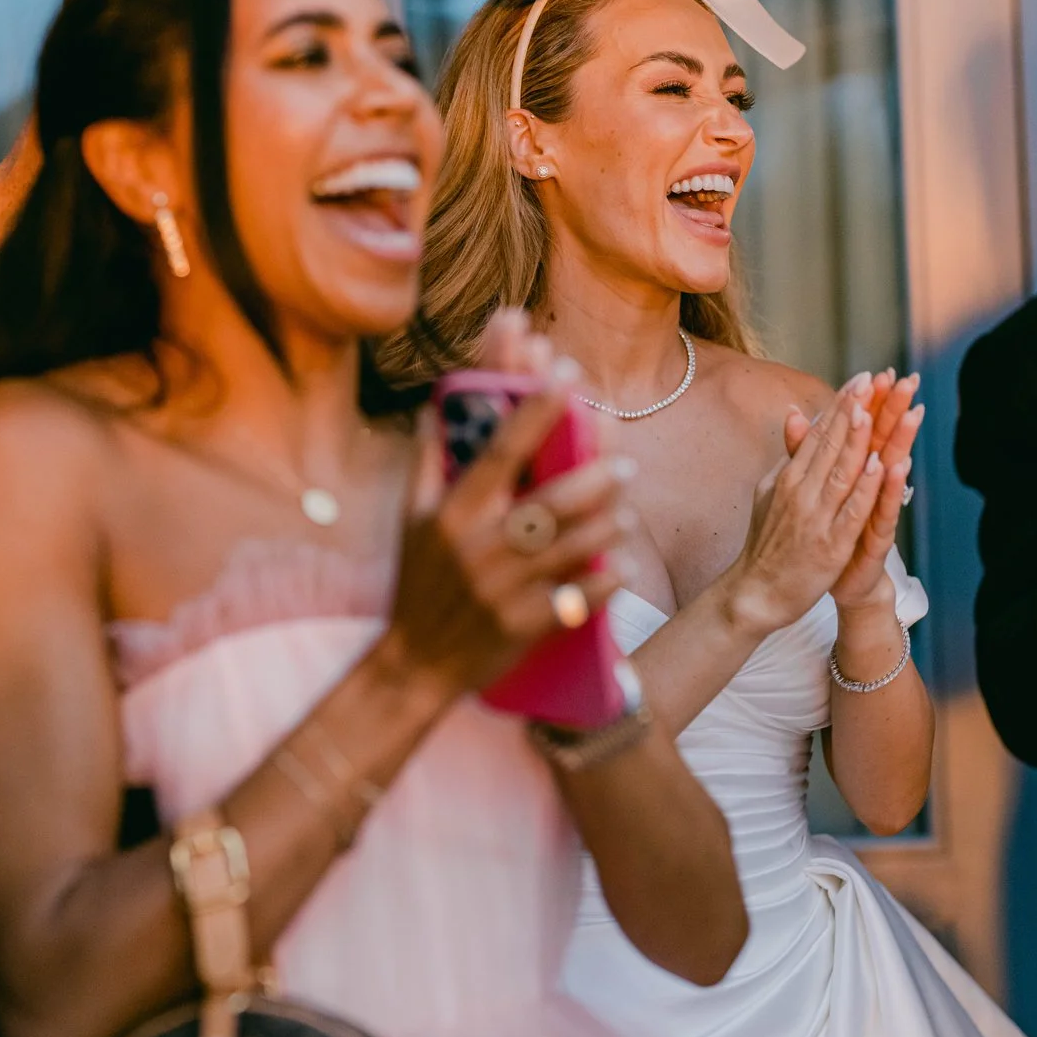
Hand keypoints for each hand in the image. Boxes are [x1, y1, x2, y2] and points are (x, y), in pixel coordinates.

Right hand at [389, 310, 628, 695]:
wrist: (414, 662)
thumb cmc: (418, 581)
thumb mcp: (411, 519)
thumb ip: (428, 460)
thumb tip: (437, 405)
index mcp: (456, 511)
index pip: (502, 449)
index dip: (536, 409)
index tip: (566, 374)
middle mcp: (480, 545)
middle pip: (551, 500)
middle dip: (595, 477)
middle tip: (623, 466)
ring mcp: (504, 587)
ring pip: (572, 546)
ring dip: (608, 526)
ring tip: (625, 514)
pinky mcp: (524, 625)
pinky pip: (578, 598)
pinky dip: (605, 582)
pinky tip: (623, 569)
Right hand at [718, 372, 889, 635]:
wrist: (756, 592)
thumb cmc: (767, 543)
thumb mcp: (772, 490)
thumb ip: (789, 455)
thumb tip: (795, 414)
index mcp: (790, 476)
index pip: (819, 433)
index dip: (842, 404)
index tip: (862, 377)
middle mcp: (801, 491)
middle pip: (832, 443)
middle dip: (854, 409)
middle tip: (874, 378)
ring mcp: (815, 517)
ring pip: (842, 471)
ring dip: (858, 438)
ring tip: (873, 408)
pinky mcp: (829, 544)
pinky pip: (851, 512)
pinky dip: (865, 488)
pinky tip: (878, 466)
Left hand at [827, 373, 922, 614]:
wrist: (836, 584)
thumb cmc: (825, 535)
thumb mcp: (812, 488)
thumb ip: (807, 451)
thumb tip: (797, 414)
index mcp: (852, 474)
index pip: (863, 430)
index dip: (870, 402)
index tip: (878, 370)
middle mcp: (869, 489)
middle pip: (882, 442)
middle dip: (893, 411)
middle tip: (907, 380)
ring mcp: (875, 512)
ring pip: (890, 471)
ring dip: (900, 441)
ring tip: (913, 413)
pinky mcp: (875, 538)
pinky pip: (884, 510)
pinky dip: (889, 488)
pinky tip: (896, 467)